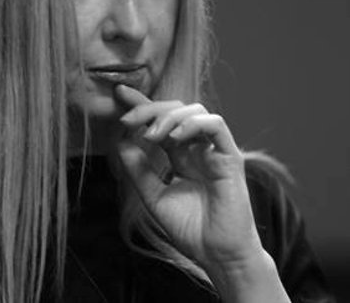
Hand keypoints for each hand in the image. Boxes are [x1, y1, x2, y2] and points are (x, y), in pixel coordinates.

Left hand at [114, 85, 264, 272]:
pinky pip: (216, 126)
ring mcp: (214, 151)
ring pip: (195, 111)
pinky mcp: (230, 157)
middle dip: (149, 108)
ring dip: (168, 117)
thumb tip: (119, 142)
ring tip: (150, 136)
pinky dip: (194, 124)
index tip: (119, 93)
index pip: (160, 121)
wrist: (217, 256)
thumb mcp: (153, 197)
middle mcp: (198, 148)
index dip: (142, 104)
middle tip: (127, 119)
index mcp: (181, 155)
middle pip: (175, 110)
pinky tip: (175, 137)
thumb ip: (138, 170)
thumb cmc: (191, 230)